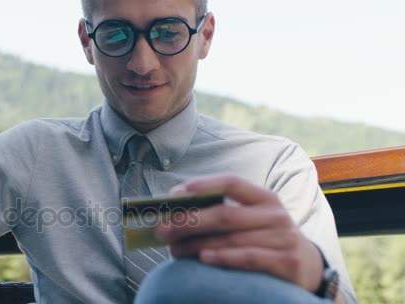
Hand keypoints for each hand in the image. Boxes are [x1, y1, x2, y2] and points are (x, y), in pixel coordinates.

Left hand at [155, 174, 323, 292]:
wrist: (308, 268)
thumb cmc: (266, 240)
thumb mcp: (253, 221)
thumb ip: (223, 214)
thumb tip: (175, 213)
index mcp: (264, 198)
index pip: (230, 183)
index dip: (201, 186)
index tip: (174, 194)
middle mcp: (275, 215)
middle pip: (224, 214)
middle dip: (188, 221)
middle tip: (161, 230)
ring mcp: (283, 238)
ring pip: (231, 239)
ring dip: (196, 245)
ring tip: (174, 250)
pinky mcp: (287, 262)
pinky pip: (249, 258)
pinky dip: (223, 257)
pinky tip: (203, 259)